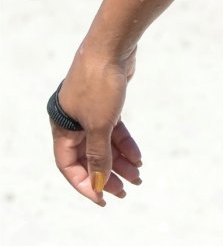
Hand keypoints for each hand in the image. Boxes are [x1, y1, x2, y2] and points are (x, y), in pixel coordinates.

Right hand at [50, 49, 141, 206]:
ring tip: (138, 177)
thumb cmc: (100, 84)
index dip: (85, 184)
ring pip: (104, 145)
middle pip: (88, 157)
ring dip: (120, 162)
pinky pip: (114, 132)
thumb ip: (98, 155)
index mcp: (62, 129)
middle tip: (125, 192)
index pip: (69, 166)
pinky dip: (125, 144)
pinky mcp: (106, 104)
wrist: (113, 46)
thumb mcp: (100, 125)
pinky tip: (138, 158)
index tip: (104, 199)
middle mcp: (73, 122)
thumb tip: (98, 182)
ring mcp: (90, 112)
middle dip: (106, 175)